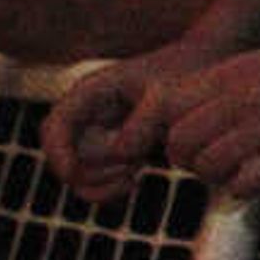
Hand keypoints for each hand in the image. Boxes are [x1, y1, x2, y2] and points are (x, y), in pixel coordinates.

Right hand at [41, 36, 215, 205]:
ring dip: (101, 183)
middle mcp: (87, 114)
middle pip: (65, 157)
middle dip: (92, 172)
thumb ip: (143, 123)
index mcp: (92, 91)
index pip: (56, 126)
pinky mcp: (111, 150)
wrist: (203, 72)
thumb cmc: (185, 76)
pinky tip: (134, 179)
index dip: (58, 154)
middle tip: (131, 167)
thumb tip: (123, 155)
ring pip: (78, 174)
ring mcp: (97, 134)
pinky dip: (108, 188)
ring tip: (134, 172)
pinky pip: (95, 180)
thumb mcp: (167, 94)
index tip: (75, 174)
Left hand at [159, 37, 259, 201]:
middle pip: (178, 141)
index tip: (186, 138)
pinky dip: (244, 190)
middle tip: (212, 160)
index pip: (166, 104)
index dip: (166, 128)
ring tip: (239, 169)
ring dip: (216, 176)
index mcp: (234, 70)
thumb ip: (224, 87)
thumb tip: (186, 118)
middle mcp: (243, 95)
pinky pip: (242, 186)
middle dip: (187, 159)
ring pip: (205, 167)